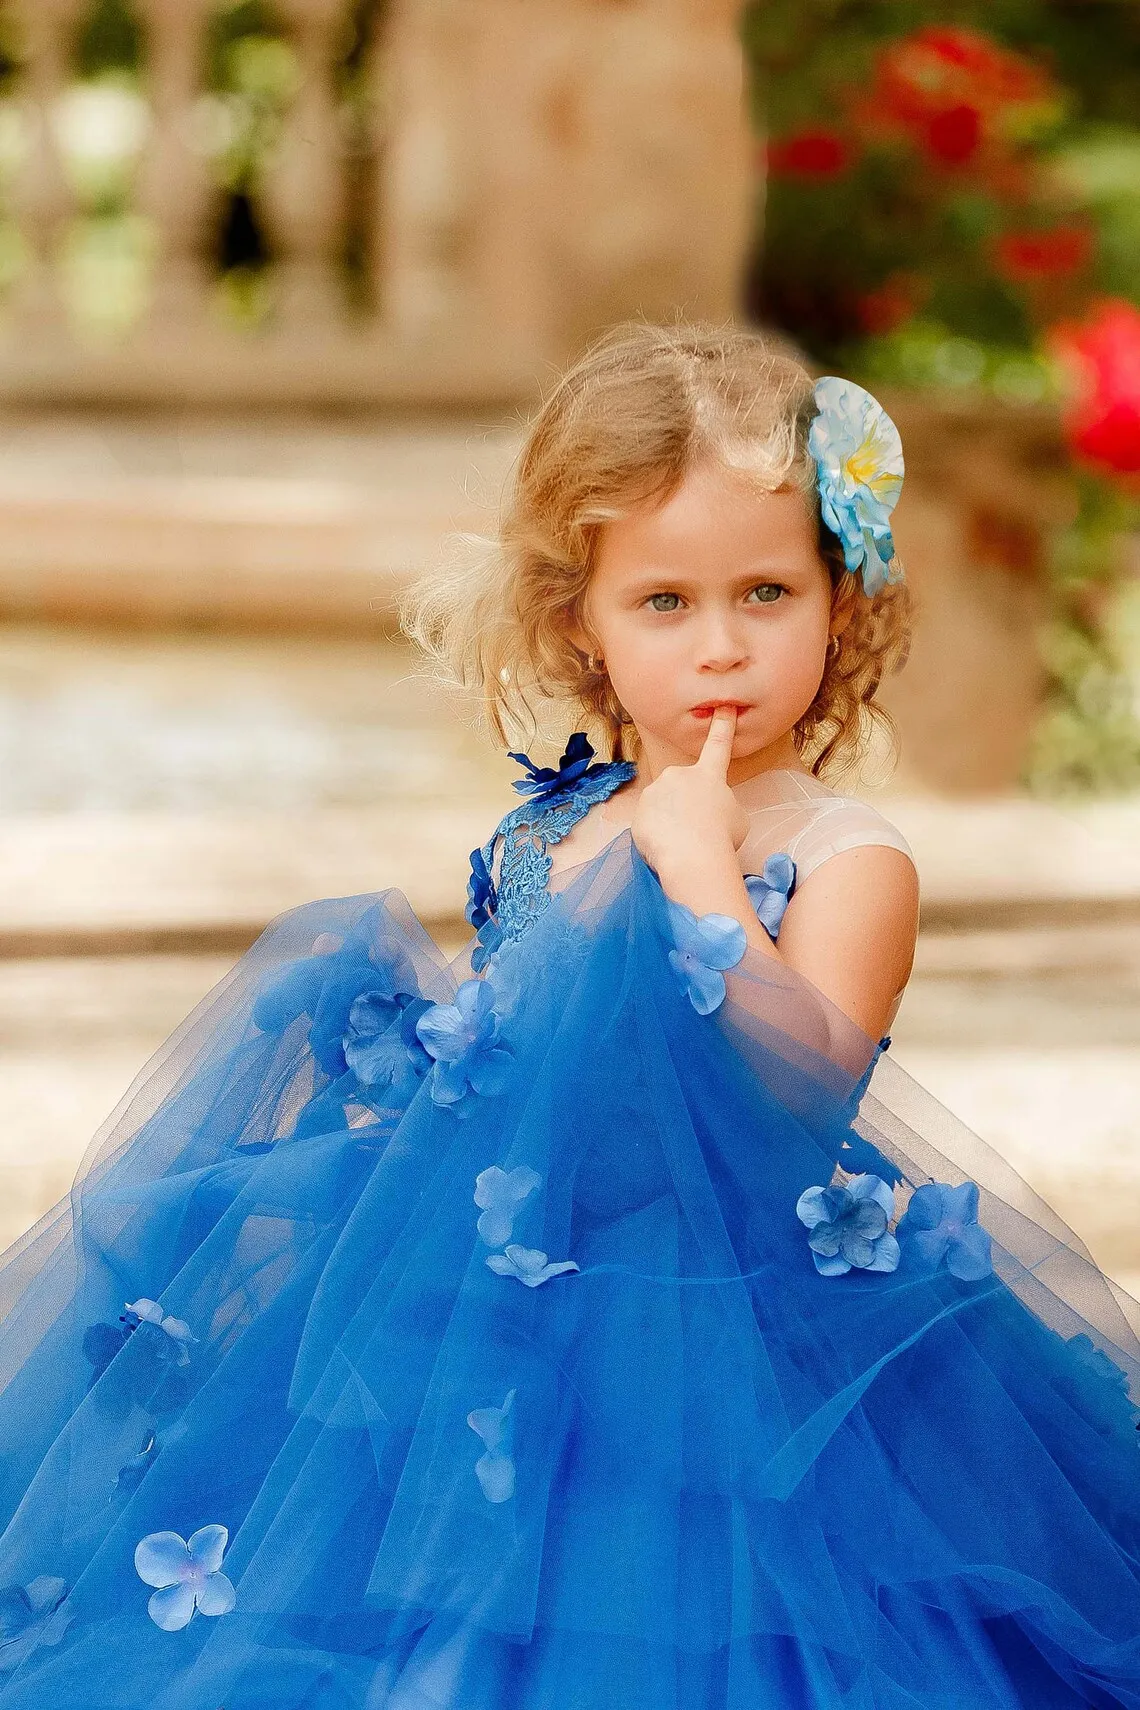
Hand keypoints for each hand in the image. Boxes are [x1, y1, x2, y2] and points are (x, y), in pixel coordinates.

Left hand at [630, 708, 749, 878]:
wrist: (693, 856)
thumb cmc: (721, 838)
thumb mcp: (735, 817)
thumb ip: (720, 804)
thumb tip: (705, 811)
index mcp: (708, 775)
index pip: (718, 745)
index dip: (722, 725)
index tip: (724, 706)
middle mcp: (678, 775)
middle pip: (682, 788)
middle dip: (686, 805)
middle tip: (697, 829)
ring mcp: (655, 792)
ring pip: (662, 807)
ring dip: (670, 821)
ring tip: (683, 841)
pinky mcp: (638, 812)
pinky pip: (648, 824)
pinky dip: (656, 836)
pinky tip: (667, 847)